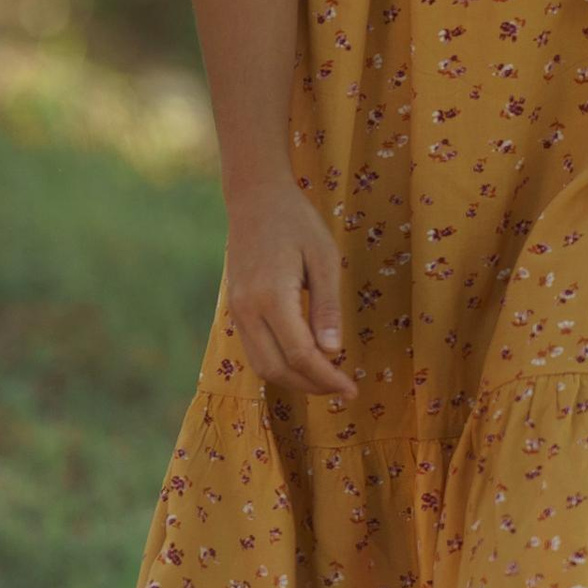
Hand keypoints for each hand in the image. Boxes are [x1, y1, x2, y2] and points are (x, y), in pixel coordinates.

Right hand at [224, 175, 356, 401]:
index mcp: (271, 297)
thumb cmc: (297, 222)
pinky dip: (280, 364)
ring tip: (326, 379)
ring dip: (294, 380)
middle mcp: (247, 309)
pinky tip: (305, 361)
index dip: (327, 378)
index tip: (351, 389)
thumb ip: (327, 307)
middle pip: (277, 369)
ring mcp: (237, 310)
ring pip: (262, 365)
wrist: (255, 199)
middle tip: (342, 388)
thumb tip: (333, 352)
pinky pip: (255, 349)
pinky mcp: (236, 308)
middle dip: (311, 386)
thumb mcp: (324, 258)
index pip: (300, 355)